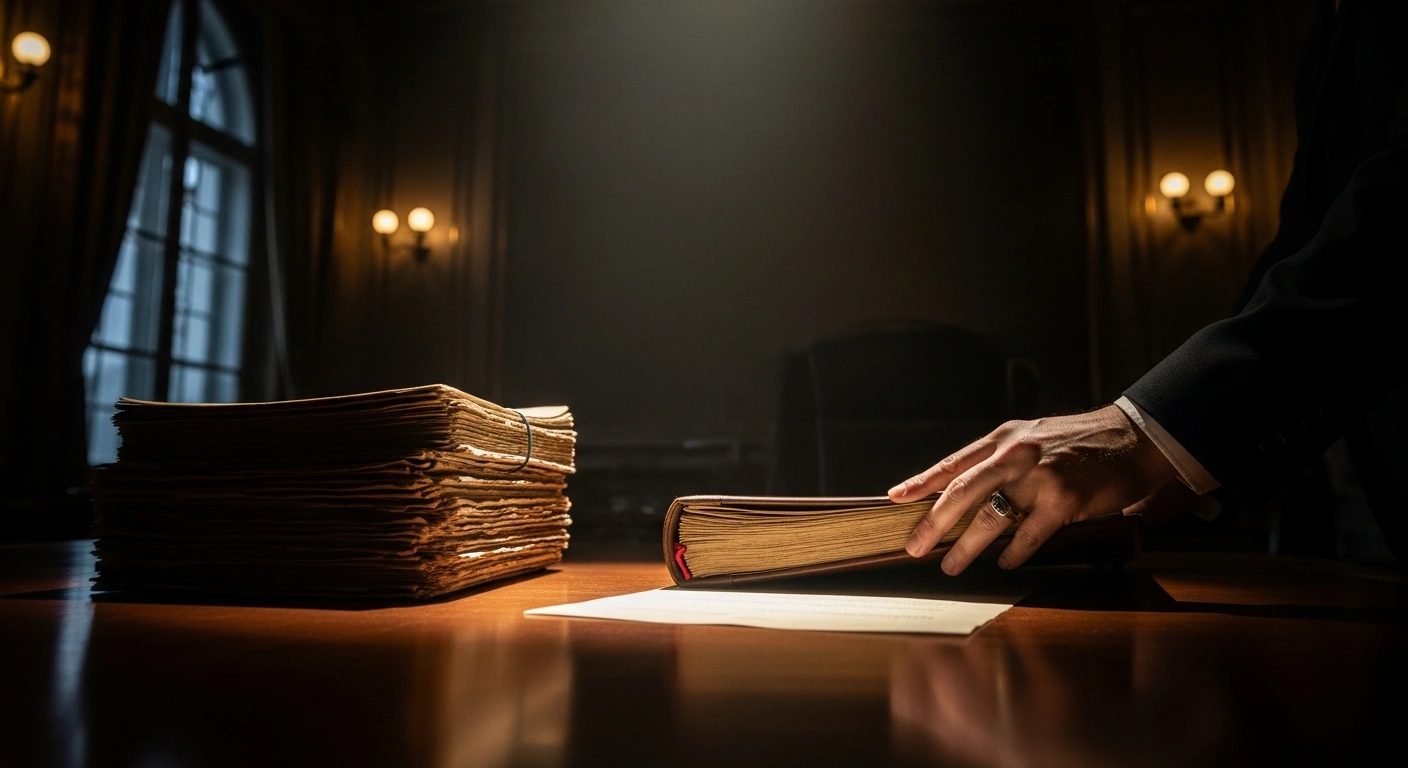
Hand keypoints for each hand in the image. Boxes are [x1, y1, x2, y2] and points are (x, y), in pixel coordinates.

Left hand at [888, 405, 1176, 573]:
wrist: (1134, 438)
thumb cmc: (1080, 443)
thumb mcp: (1032, 438)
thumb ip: (1000, 459)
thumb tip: (963, 489)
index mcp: (1003, 438)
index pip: (953, 463)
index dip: (921, 482)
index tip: (895, 498)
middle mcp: (1015, 454)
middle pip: (961, 492)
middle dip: (933, 523)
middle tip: (915, 547)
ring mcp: (1039, 476)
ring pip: (990, 517)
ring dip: (967, 547)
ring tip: (951, 566)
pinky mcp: (1064, 499)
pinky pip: (1028, 533)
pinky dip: (1013, 552)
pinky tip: (1004, 564)